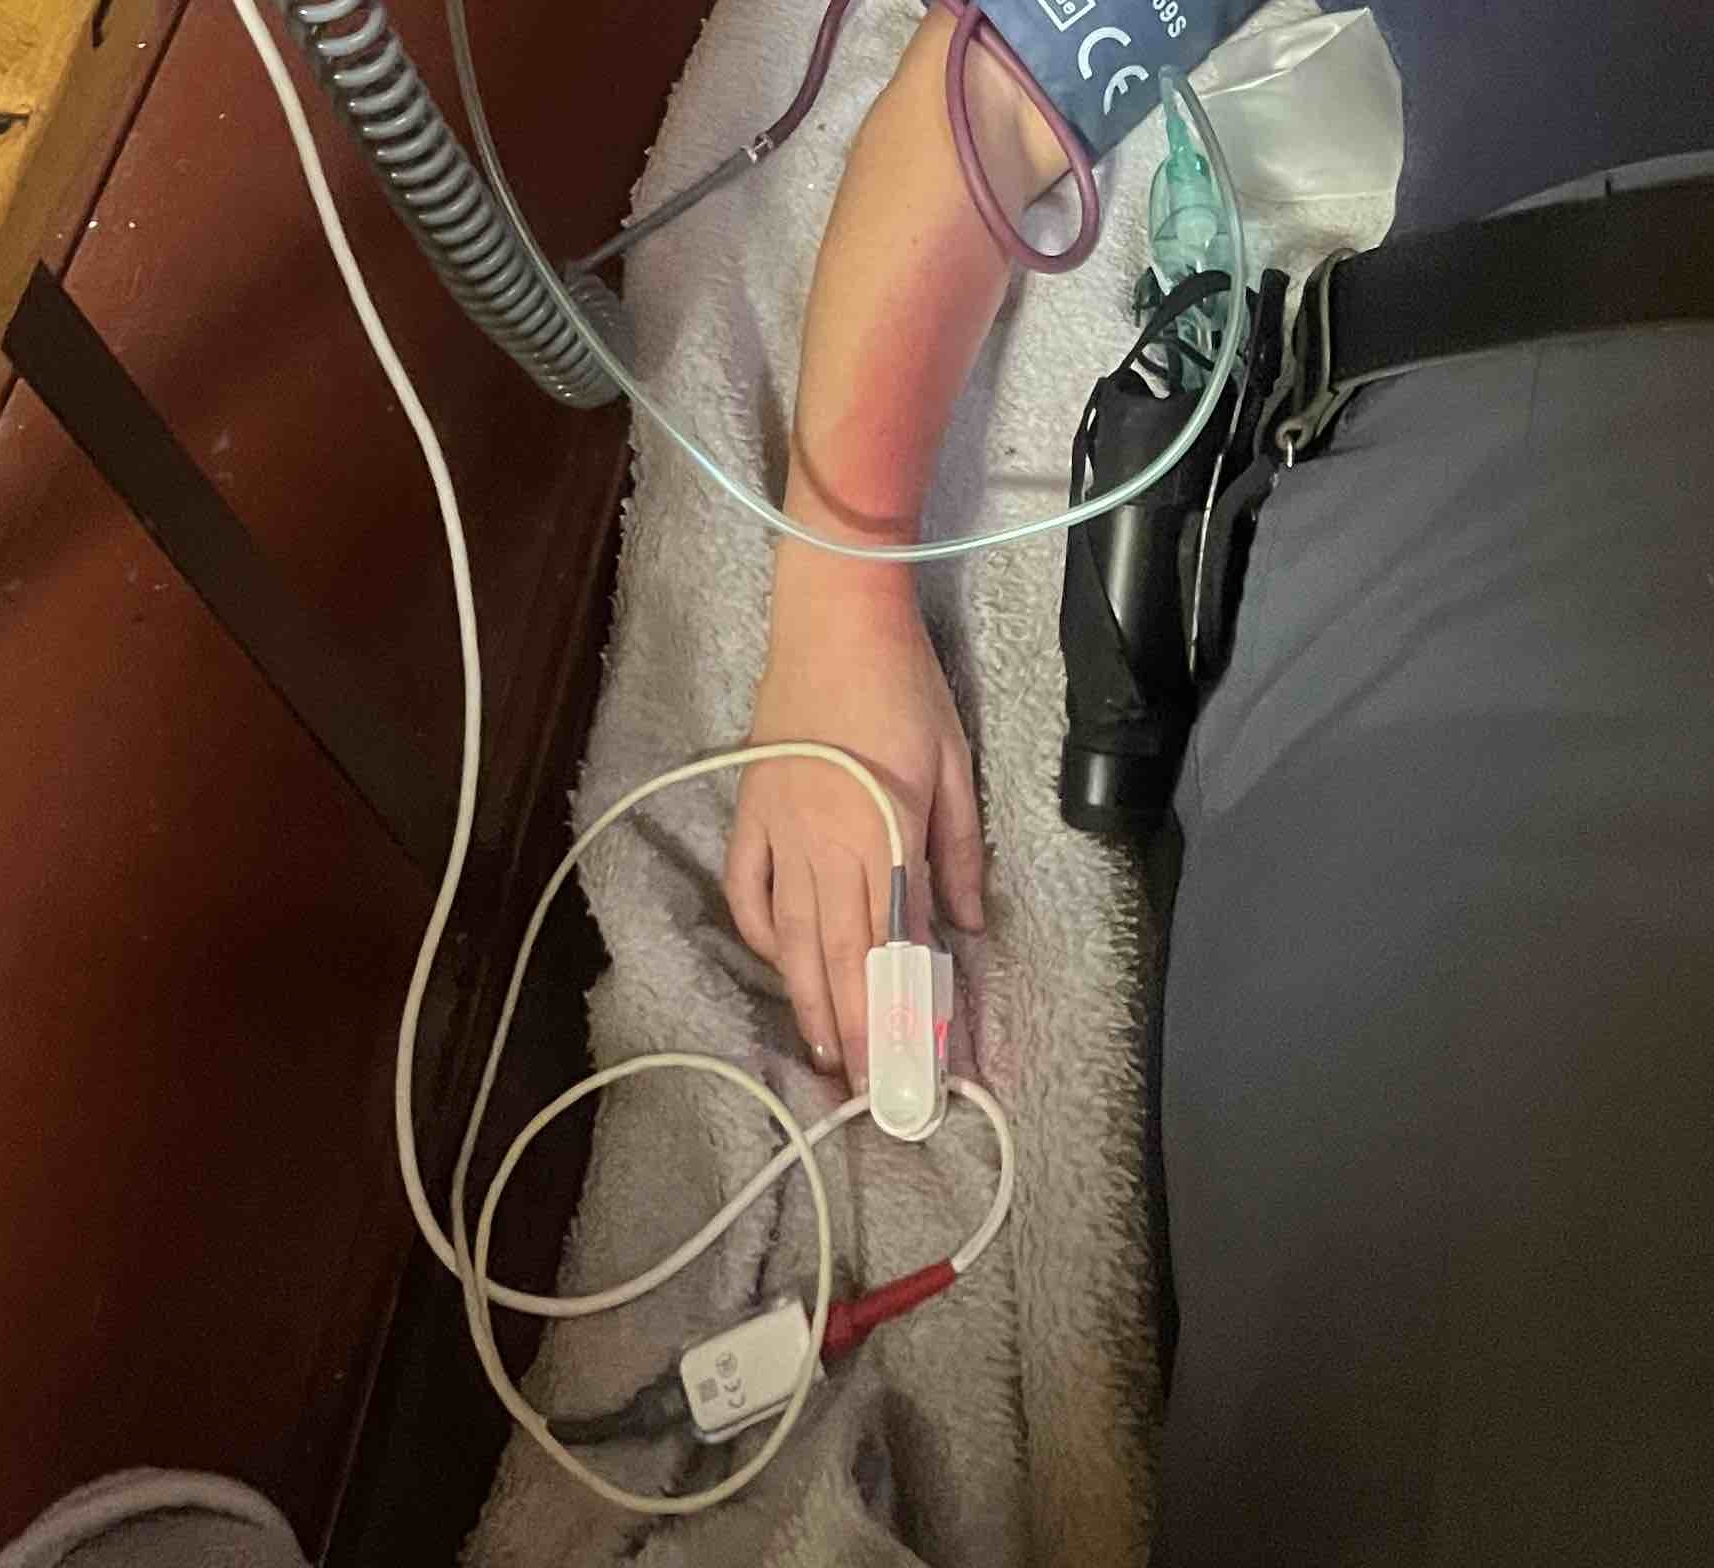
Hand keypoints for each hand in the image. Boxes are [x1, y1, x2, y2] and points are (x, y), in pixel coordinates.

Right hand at [725, 563, 985, 1084]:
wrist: (832, 617)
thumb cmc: (903, 686)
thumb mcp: (955, 763)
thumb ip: (960, 850)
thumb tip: (965, 926)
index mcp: (884, 835)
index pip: (902, 947)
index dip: (915, 1014)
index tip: (930, 1071)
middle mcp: (826, 847)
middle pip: (844, 960)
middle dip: (864, 1036)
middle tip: (878, 1097)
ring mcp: (780, 832)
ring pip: (792, 941)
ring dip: (811, 1003)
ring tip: (829, 1057)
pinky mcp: (750, 811)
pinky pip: (747, 890)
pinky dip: (760, 936)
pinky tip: (778, 964)